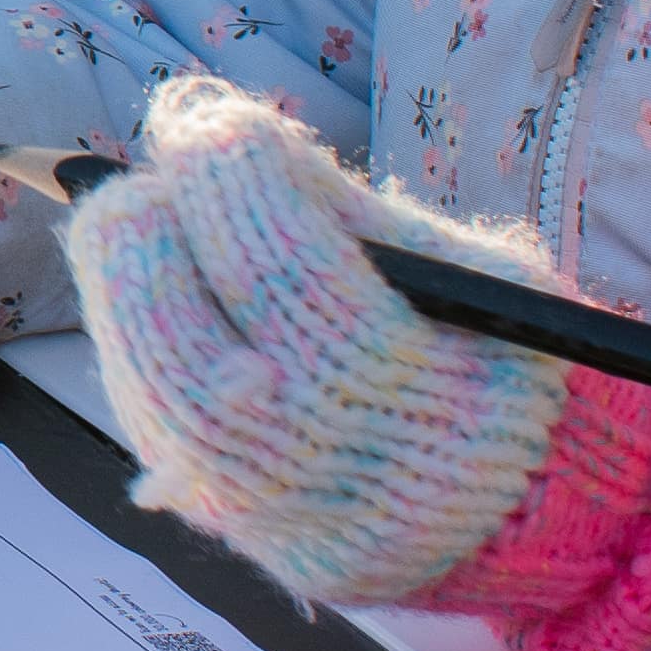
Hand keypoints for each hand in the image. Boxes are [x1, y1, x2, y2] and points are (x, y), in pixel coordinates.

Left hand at [67, 74, 566, 601]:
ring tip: (151, 225)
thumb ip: (345, 208)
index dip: (229, 178)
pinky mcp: (227, 529)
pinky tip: (165, 294)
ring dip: (127, 286)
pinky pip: (152, 426)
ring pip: (146, 389)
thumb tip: (211, 125)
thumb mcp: (469, 270)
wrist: (523, 509)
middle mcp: (325, 472)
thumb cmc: (492, 355)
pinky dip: (143, 344)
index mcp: (415, 394)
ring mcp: (264, 515)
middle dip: (148, 238)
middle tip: (162, 179)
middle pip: (179, 350)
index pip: (278, 272)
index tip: (216, 121)